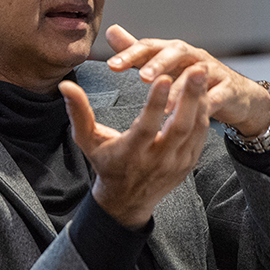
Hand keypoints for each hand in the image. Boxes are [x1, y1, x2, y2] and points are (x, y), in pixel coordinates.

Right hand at [59, 66, 210, 229]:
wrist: (125, 200)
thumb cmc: (104, 163)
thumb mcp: (87, 140)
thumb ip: (78, 112)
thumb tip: (65, 86)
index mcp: (131, 152)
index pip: (147, 125)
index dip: (156, 102)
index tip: (163, 77)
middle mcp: (157, 159)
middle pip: (179, 126)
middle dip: (190, 96)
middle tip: (198, 68)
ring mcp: (176, 163)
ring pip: (194, 129)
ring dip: (201, 101)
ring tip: (202, 74)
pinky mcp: (188, 163)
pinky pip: (201, 136)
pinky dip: (204, 114)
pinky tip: (204, 92)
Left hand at [104, 24, 269, 136]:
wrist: (235, 94)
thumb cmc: (191, 78)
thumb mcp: (163, 63)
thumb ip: (138, 51)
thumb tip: (111, 31)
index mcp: (172, 50)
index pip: (149, 46)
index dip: (130, 54)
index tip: (111, 65)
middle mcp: (192, 56)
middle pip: (175, 52)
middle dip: (158, 63)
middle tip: (143, 77)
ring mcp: (212, 71)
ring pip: (196, 75)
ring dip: (180, 88)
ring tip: (163, 106)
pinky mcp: (228, 90)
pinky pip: (217, 96)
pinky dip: (204, 106)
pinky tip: (191, 117)